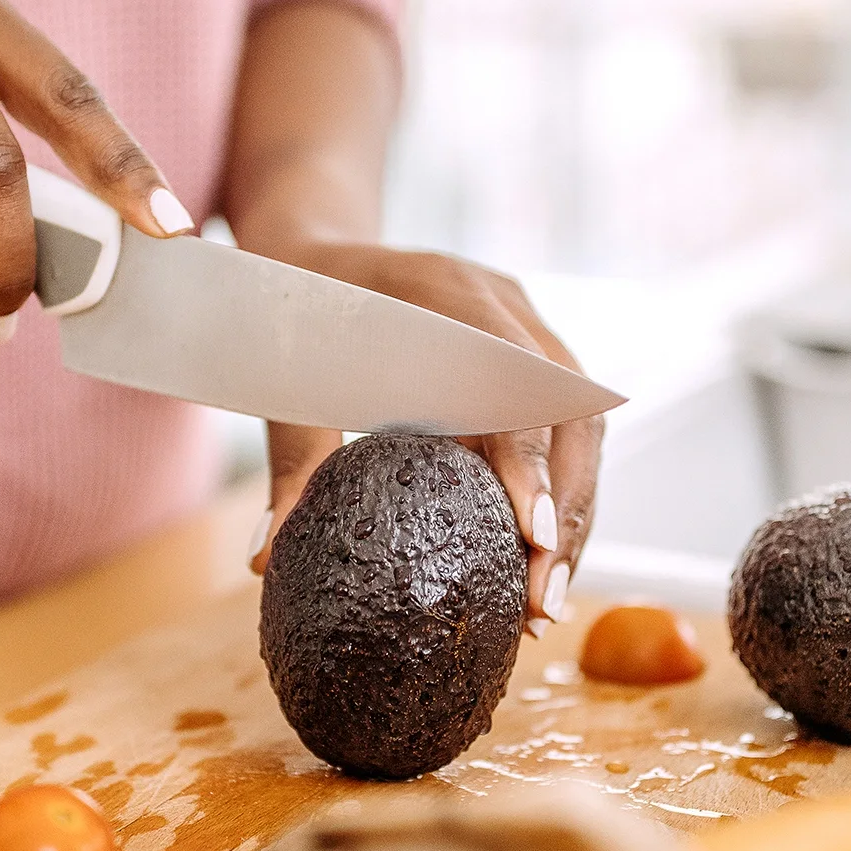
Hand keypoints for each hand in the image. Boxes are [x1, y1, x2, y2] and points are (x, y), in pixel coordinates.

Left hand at [245, 240, 605, 638]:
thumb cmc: (296, 305)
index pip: (515, 377)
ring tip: (547, 602)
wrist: (316, 248)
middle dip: (566, 513)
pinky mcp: (532, 361)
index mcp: (450, 292)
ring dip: (572, 517)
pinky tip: (538, 565)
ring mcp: (529, 329)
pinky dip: (556, 499)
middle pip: (573, 414)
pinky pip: (565, 433)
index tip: (532, 538)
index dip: (530, 459)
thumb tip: (267, 559)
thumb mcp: (286, 373)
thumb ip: (291, 460)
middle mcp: (507, 306)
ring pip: (583, 430)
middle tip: (544, 601)